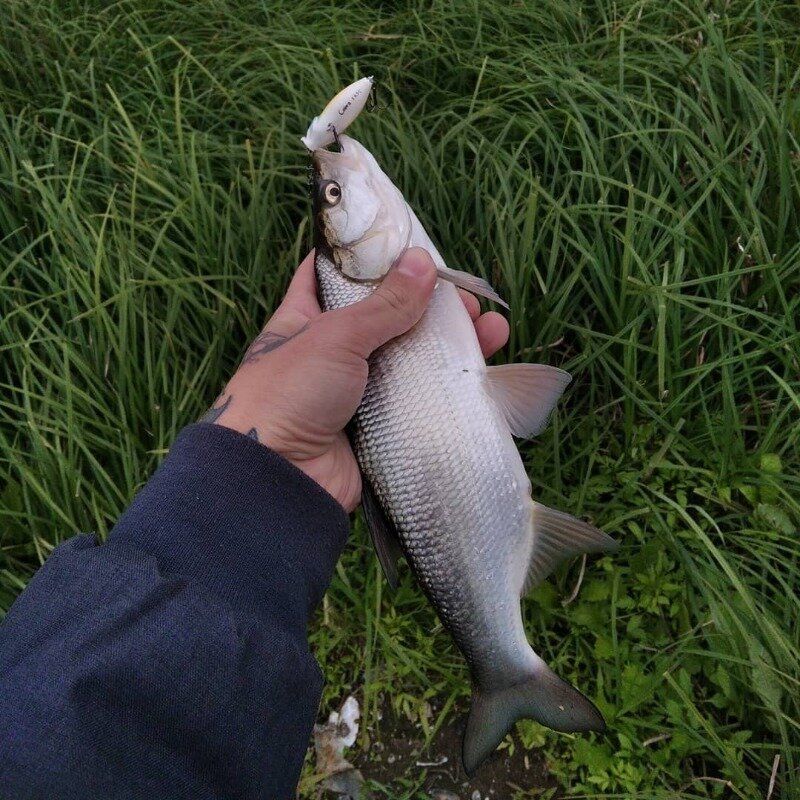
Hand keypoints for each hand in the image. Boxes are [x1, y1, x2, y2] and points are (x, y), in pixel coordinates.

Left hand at [203, 247, 509, 511]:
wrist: (278, 481)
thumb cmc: (290, 394)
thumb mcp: (335, 337)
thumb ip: (383, 305)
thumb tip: (423, 262)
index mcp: (306, 320)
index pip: (334, 278)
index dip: (371, 261)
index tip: (409, 248)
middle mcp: (332, 353)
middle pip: (389, 319)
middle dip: (430, 306)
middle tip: (467, 300)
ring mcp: (359, 392)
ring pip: (412, 361)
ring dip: (452, 346)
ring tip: (492, 330)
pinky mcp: (381, 427)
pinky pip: (420, 402)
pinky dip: (449, 388)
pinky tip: (483, 374)